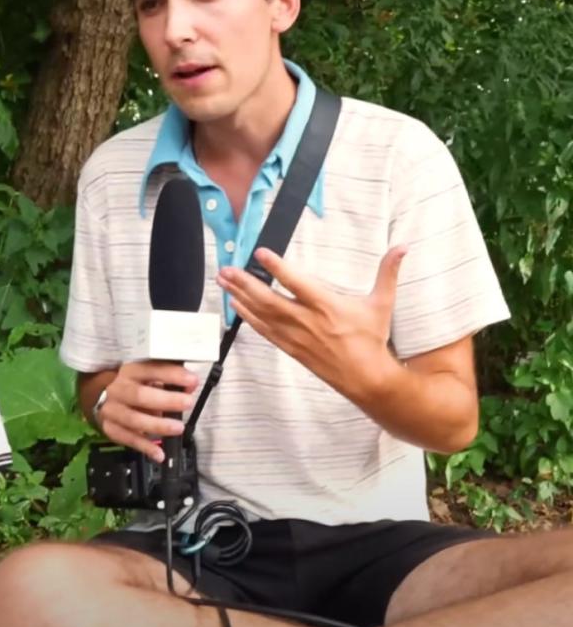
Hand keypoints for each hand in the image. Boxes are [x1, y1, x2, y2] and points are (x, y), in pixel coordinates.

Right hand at [97, 361, 197, 461]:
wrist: (108, 398)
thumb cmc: (136, 386)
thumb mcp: (151, 377)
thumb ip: (171, 379)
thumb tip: (190, 385)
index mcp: (131, 371)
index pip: (151, 369)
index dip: (172, 375)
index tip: (192, 380)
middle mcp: (118, 389)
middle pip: (140, 395)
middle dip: (167, 400)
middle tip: (188, 403)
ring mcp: (112, 409)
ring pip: (134, 420)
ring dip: (158, 425)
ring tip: (178, 428)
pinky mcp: (110, 428)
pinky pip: (128, 439)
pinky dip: (145, 447)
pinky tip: (159, 453)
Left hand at [216, 246, 406, 402]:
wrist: (367, 379)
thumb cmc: (372, 339)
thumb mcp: (382, 303)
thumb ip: (388, 273)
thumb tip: (403, 247)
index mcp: (327, 306)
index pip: (297, 283)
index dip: (277, 268)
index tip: (260, 253)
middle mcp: (307, 321)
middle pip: (269, 299)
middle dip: (245, 283)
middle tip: (226, 268)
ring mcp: (296, 336)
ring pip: (262, 314)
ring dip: (240, 296)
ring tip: (223, 280)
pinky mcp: (290, 348)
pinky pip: (264, 331)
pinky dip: (247, 316)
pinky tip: (235, 304)